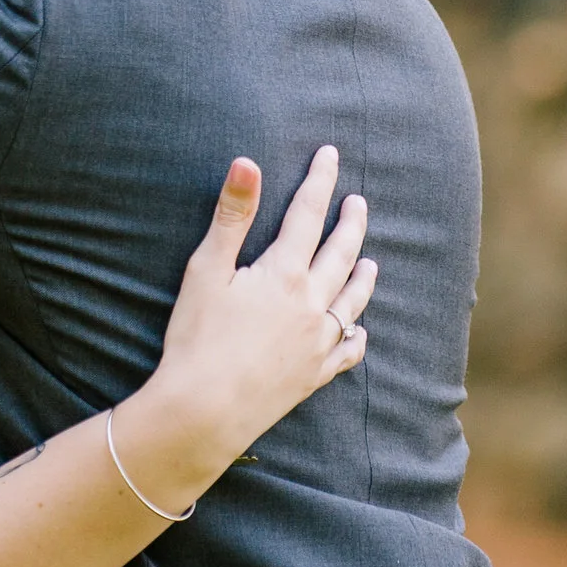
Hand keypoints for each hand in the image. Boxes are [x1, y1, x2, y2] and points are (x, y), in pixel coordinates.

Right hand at [110, 148, 374, 514]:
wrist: (204, 411)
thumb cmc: (196, 338)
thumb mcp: (206, 270)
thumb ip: (232, 215)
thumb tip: (248, 162)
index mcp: (284, 273)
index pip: (307, 214)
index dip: (319, 181)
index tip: (330, 154)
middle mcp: (311, 304)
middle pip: (341, 253)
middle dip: (351, 222)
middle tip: (358, 202)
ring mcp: (318, 342)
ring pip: (352, 300)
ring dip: (363, 276)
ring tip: (370, 261)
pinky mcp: (314, 375)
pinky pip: (348, 351)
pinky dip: (357, 336)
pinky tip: (359, 331)